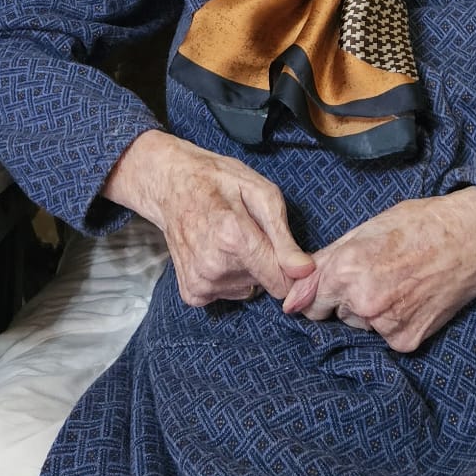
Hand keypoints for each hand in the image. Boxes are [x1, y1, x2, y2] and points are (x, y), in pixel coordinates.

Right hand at [103, 129, 312, 306]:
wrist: (171, 185)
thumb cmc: (218, 181)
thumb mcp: (260, 192)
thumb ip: (283, 236)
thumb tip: (305, 271)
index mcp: (233, 238)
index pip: (282, 282)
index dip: (290, 268)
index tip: (286, 251)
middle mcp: (213, 267)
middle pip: (266, 284)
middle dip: (265, 261)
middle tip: (247, 231)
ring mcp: (200, 283)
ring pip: (248, 289)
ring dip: (245, 269)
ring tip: (228, 239)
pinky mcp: (192, 294)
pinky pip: (229, 294)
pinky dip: (228, 277)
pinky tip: (216, 252)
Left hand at [283, 188, 475, 351]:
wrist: (472, 237)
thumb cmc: (419, 224)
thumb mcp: (364, 230)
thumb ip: (323, 263)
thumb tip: (290, 299)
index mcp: (346, 269)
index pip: (308, 301)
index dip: (319, 292)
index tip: (331, 286)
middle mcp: (362, 301)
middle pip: (336, 312)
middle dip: (348, 297)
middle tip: (380, 272)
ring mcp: (385, 324)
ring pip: (360, 325)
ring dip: (371, 311)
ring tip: (400, 281)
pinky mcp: (406, 341)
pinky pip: (384, 336)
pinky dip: (394, 322)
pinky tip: (412, 297)